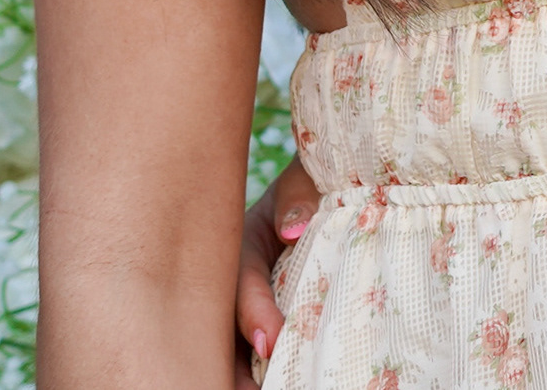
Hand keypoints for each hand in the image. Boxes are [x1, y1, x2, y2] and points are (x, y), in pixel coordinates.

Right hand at [235, 158, 320, 379]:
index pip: (241, 284)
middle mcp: (233, 282)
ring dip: (245, 376)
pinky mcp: (263, 323)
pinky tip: (282, 382)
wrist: (324, 185)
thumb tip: (294, 230)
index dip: (254, 315)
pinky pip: (253, 353)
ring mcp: (245, 307)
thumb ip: (299, 198)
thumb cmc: (315, 179)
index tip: (271, 342)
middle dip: (235, 365)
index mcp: (239, 246)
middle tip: (258, 388)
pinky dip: (262, 373)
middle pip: (222, 331)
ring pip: (233, 349)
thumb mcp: (306, 178)